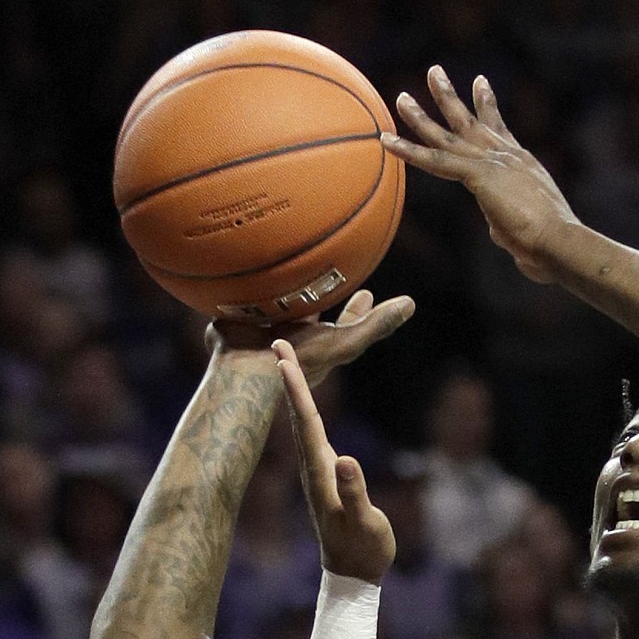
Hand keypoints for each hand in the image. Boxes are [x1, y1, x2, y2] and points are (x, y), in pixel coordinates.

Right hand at [206, 288, 413, 387]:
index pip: (345, 321)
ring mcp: (261, 331)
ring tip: (278, 267)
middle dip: (318, 295)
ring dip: (276, 291)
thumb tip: (411, 304)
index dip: (357, 309)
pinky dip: (234, 294)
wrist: (249, 371)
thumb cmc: (300, 360)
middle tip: (327, 275)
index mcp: (320, 339)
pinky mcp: (232, 328)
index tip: (368, 291)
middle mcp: (292, 335)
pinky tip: (227, 277)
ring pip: (272, 306)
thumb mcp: (346, 342)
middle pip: (309, 310)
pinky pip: (234, 306)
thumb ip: (375, 326)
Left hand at [274, 340, 394, 583]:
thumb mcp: (364, 522)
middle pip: (299, 411)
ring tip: (286, 356)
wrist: (354, 572)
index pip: (307, 421)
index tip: (281, 356)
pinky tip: (305, 396)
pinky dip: (309, 405)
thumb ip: (354, 494)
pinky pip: (314, 429)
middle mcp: (314, 464)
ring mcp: (318, 468)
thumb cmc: (363, 549)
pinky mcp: (326, 473)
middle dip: (288, 375)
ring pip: (304, 418)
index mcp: (321, 471)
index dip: (295, 387)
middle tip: (276, 338)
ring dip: (295, 386)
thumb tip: (346, 460)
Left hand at [384, 67, 576, 281]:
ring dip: (421, 116)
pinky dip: (408, 150)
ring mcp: (491, 162)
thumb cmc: (548, 245)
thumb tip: (493, 227)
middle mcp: (505, 155)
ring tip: (400, 98)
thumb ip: (503, 222)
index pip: (498, 130)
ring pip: (447, 135)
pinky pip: (435, 160)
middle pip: (470, 121)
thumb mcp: (523, 229)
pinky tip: (386, 141)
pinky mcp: (478, 175)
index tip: (479, 82)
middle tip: (434, 73)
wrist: (558, 240)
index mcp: (520, 164)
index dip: (487, 106)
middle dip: (450, 97)